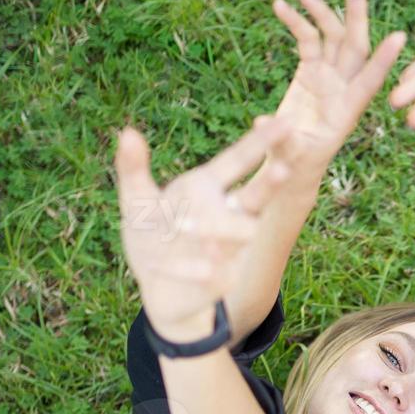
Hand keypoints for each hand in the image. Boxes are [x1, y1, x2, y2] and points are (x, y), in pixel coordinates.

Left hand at [115, 118, 293, 341]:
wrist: (159, 292)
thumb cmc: (150, 239)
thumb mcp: (135, 203)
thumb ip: (132, 169)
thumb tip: (127, 131)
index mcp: (207, 187)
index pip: (238, 160)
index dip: (261, 141)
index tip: (287, 121)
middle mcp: (226, 214)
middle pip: (255, 195)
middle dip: (269, 183)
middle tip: (283, 168)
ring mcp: (229, 247)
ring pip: (239, 233)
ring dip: (220, 229)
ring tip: (189, 229)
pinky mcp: (223, 278)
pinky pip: (211, 271)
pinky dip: (189, 269)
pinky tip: (180, 271)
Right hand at [270, 0, 407, 177]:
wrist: (292, 166)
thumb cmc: (295, 167)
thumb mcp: (290, 159)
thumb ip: (282, 141)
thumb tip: (264, 123)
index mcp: (347, 111)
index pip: (370, 81)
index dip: (383, 61)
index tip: (400, 38)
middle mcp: (342, 88)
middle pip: (355, 45)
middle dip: (358, 15)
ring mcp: (327, 77)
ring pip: (332, 37)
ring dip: (323, 12)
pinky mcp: (310, 71)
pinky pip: (307, 40)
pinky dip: (296, 22)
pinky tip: (280, 5)